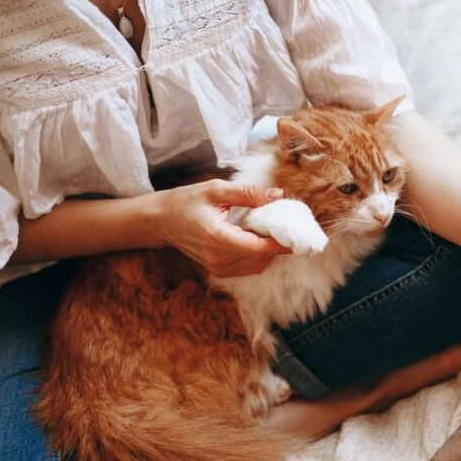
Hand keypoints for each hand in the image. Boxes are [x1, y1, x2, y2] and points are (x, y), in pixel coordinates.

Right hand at [153, 179, 290, 276]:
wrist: (161, 221)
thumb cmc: (186, 201)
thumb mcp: (216, 190)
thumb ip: (249, 194)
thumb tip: (278, 195)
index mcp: (219, 239)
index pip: (260, 248)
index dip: (283, 243)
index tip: (299, 233)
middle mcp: (220, 259)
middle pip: (262, 258)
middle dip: (278, 244)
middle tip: (288, 224)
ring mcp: (219, 268)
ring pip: (258, 264)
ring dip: (269, 249)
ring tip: (273, 228)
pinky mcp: (219, 270)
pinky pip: (248, 266)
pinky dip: (258, 254)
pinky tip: (258, 237)